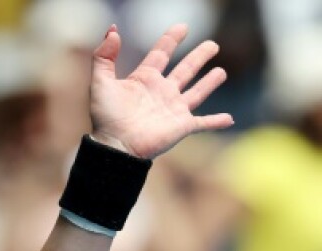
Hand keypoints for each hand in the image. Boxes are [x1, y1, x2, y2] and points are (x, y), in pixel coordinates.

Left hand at [88, 24, 232, 158]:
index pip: (161, 54)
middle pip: (185, 69)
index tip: (182, 27)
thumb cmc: (106, 117)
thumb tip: (112, 30)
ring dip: (210, 83)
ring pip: (196, 92)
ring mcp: (173, 109)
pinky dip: (216, 121)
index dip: (170, 40)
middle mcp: (161, 93)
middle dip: (199, 57)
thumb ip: (103, 56)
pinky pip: (203, 123)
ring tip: (221, 72)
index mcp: (144, 80)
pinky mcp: (182, 126)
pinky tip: (229, 119)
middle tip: (212, 45)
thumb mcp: (100, 82)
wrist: (116, 146)